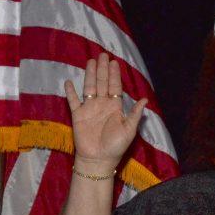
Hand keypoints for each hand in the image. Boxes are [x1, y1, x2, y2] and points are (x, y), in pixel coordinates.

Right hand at [63, 52, 146, 173]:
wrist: (98, 159)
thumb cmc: (115, 146)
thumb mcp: (129, 130)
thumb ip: (135, 114)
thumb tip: (145, 99)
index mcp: (115, 107)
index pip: (115, 87)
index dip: (115, 75)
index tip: (115, 62)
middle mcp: (102, 105)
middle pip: (102, 83)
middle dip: (103, 69)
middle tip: (103, 55)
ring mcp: (89, 109)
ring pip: (89, 87)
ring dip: (90, 74)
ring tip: (90, 61)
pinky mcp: (78, 115)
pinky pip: (73, 101)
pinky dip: (70, 92)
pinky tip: (68, 82)